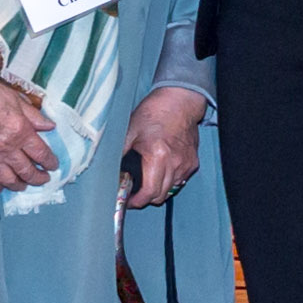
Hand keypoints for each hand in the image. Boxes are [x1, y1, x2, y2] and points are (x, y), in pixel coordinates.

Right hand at [0, 60, 59, 194]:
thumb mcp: (14, 98)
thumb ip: (33, 115)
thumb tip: (49, 126)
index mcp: (20, 131)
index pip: (41, 154)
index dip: (50, 162)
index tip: (53, 165)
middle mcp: (6, 148)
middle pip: (27, 171)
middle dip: (39, 178)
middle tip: (43, 179)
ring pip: (10, 180)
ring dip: (20, 185)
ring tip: (25, 185)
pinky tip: (1, 187)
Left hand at [122, 85, 207, 205]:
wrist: (179, 101)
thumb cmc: (154, 113)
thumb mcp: (130, 130)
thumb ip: (120, 152)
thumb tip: (109, 171)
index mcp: (158, 156)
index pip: (149, 192)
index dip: (137, 201)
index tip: (129, 201)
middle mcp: (175, 163)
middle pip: (160, 196)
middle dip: (146, 198)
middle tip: (134, 192)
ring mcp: (186, 164)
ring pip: (171, 190)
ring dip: (158, 190)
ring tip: (147, 180)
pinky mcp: (193, 162)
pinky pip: (180, 180)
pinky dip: (169, 181)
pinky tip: (161, 170)